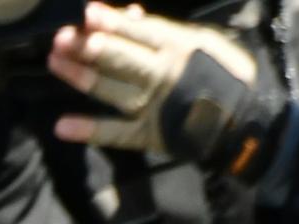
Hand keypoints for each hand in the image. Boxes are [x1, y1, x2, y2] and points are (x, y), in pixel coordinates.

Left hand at [49, 3, 287, 177]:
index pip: (142, 32)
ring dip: (80, 76)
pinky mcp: (147, 135)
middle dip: (91, 47)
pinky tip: (61, 126)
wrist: (243, 120)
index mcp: (179, 47)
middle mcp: (163, 75)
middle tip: (62, 37)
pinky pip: (115, 133)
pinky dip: (89, 130)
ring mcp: (153, 106)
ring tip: (54, 61)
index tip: (88, 12)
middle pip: (122, 59)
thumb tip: (130, 14)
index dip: (115, 22)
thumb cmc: (220, 72)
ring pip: (112, 89)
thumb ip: (162, 32)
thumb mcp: (200, 42)